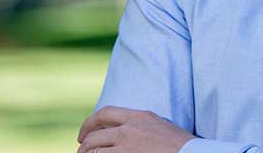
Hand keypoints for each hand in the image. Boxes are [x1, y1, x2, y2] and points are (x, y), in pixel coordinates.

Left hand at [77, 106, 193, 152]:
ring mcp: (127, 147)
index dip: (89, 123)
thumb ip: (141, 124)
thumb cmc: (181, 146)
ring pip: (95, 151)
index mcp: (139, 117)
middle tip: (81, 151)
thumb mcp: (160, 125)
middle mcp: (129, 129)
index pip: (105, 114)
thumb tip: (123, 130)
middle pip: (95, 135)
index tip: (84, 134)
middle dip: (84, 145)